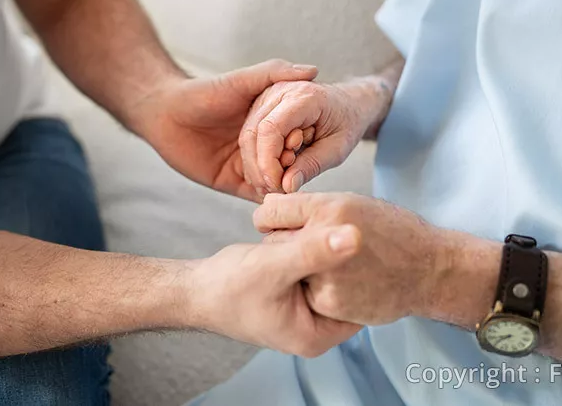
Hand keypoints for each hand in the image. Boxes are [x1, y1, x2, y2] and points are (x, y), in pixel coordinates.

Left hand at [131, 60, 318, 201]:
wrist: (164, 113)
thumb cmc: (203, 92)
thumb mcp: (242, 80)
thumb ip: (274, 73)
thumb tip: (313, 70)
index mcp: (271, 122)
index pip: (299, 136)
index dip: (306, 139)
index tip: (306, 139)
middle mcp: (264, 145)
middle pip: (291, 162)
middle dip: (296, 165)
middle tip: (294, 163)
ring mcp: (249, 165)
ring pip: (276, 181)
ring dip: (283, 183)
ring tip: (287, 181)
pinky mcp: (233, 182)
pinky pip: (255, 195)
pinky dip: (266, 198)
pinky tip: (274, 197)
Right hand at [188, 225, 362, 356]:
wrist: (195, 289)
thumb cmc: (228, 286)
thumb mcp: (275, 266)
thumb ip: (313, 251)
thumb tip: (355, 237)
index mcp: (318, 336)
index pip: (362, 302)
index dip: (366, 269)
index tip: (367, 236)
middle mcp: (316, 328)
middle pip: (350, 290)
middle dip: (349, 259)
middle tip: (354, 225)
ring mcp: (306, 311)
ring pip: (333, 277)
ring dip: (331, 253)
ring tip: (334, 225)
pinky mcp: (296, 295)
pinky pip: (318, 271)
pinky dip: (316, 252)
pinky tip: (313, 231)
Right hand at [239, 77, 390, 194]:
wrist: (349, 103)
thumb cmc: (347, 122)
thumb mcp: (338, 148)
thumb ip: (312, 166)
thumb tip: (286, 186)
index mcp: (303, 97)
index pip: (271, 129)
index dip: (268, 162)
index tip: (277, 186)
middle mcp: (280, 90)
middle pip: (253, 133)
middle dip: (260, 168)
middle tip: (276, 190)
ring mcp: (268, 95)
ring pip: (247, 135)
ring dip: (256, 165)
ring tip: (276, 183)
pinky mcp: (261, 104)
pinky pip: (250, 134)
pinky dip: (257, 157)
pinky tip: (272, 172)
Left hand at [254, 192, 446, 325]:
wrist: (429, 270)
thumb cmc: (392, 231)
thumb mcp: (353, 203)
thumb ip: (309, 206)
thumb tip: (267, 207)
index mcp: (330, 208)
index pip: (270, 212)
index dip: (273, 219)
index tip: (279, 224)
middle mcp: (325, 239)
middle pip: (273, 242)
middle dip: (286, 244)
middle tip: (313, 247)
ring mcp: (326, 274)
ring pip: (289, 270)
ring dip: (300, 270)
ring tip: (335, 266)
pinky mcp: (330, 302)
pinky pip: (306, 294)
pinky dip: (316, 291)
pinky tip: (343, 284)